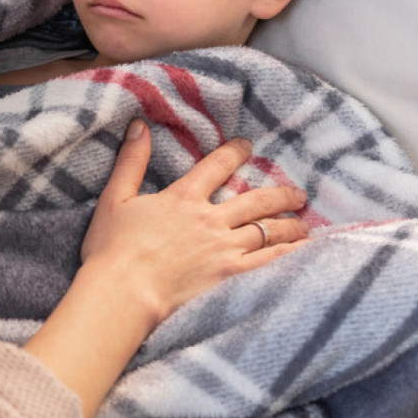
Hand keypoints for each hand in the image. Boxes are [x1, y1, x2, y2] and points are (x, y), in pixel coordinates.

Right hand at [81, 119, 308, 326]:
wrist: (123, 292)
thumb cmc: (113, 249)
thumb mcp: (114, 198)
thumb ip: (130, 161)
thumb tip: (139, 126)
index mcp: (184, 198)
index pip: (216, 166)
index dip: (235, 152)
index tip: (248, 146)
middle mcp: (211, 220)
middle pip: (255, 201)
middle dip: (280, 194)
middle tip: (298, 193)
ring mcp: (225, 250)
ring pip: (268, 231)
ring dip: (290, 225)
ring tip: (304, 224)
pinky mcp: (231, 277)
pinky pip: (270, 262)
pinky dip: (291, 255)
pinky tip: (304, 252)